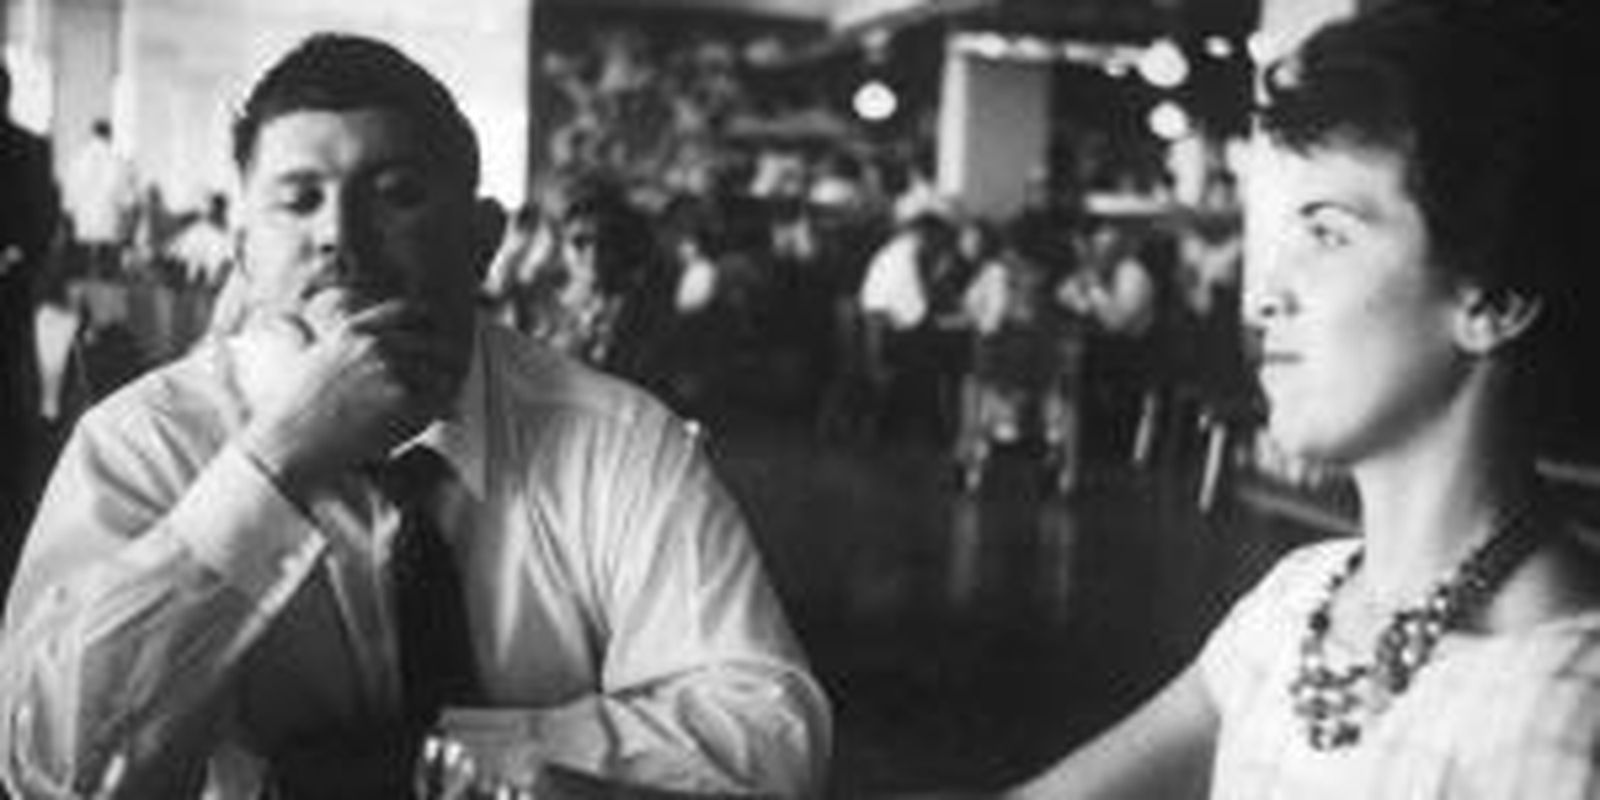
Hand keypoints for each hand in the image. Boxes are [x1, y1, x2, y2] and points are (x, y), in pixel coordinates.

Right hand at [238, 288, 468, 498]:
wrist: (288, 444)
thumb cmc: (292, 413)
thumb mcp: (307, 359)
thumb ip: (330, 343)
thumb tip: (335, 335)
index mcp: (354, 330)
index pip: (409, 311)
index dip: (430, 323)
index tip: (438, 337)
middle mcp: (374, 343)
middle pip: (433, 344)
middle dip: (442, 366)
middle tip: (445, 385)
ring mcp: (389, 368)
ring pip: (440, 375)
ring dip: (439, 394)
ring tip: (432, 411)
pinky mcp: (401, 398)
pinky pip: (438, 404)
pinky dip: (436, 417)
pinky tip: (422, 425)